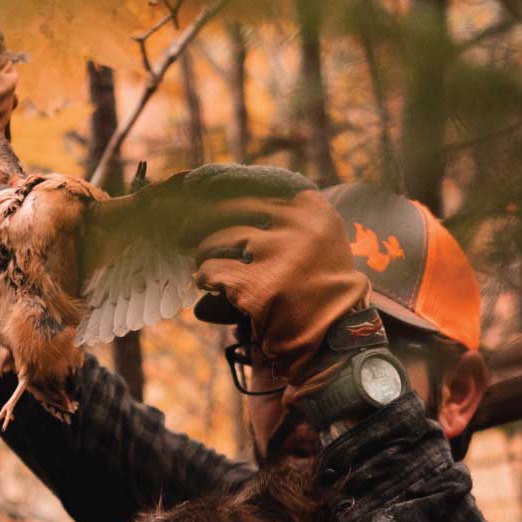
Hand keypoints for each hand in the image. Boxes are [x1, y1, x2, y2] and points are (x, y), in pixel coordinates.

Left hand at [190, 187, 369, 385]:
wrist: (337, 339)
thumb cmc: (319, 285)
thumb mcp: (316, 237)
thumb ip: (283, 213)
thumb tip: (219, 189)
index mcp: (313, 208)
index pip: (254, 182)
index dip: (220, 186)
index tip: (199, 187)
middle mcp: (299, 226)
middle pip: (230, 206)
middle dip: (202, 217)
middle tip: (184, 227)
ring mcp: (279, 256)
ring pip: (218, 238)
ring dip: (203, 251)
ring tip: (203, 261)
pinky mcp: (259, 287)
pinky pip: (213, 270)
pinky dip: (204, 276)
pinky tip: (206, 282)